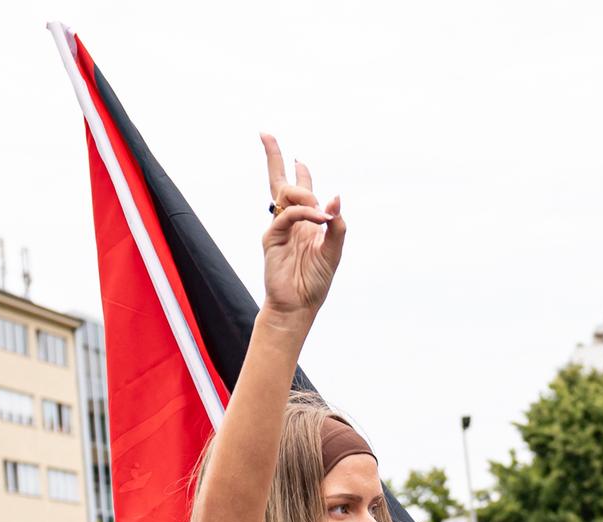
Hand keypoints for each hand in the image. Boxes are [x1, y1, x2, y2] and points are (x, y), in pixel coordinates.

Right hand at [259, 134, 345, 320]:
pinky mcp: (272, 238)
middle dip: (273, 157)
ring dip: (304, 193)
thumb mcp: (334, 251)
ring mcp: (279, 228)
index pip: (301, 189)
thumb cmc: (315, 281)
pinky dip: (304, 213)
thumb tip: (336, 197)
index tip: (297, 157)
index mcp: (306, 221)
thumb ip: (337, 225)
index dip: (299, 171)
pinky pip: (286, 216)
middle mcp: (291, 220)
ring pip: (284, 194)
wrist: (299, 306)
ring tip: (320, 211)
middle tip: (264, 134)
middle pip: (279, 182)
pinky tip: (319, 217)